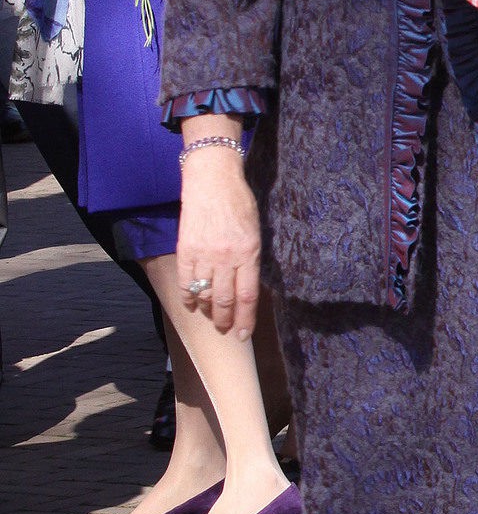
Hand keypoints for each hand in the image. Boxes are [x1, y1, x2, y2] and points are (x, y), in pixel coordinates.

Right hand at [177, 149, 261, 339]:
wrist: (212, 178)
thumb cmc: (238, 202)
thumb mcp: (255, 230)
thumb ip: (251, 259)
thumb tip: (246, 286)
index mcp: (249, 252)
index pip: (248, 296)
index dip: (246, 319)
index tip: (243, 335)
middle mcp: (227, 257)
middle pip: (226, 300)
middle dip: (226, 320)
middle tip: (226, 329)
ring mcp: (204, 254)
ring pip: (205, 294)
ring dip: (208, 310)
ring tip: (211, 317)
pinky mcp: (186, 249)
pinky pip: (186, 281)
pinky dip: (188, 297)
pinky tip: (191, 304)